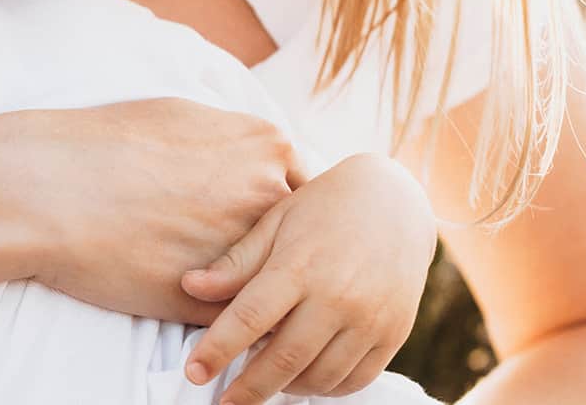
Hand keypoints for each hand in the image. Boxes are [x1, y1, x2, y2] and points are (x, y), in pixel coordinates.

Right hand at [3, 101, 305, 324]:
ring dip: (269, 294)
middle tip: (276, 270)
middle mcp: (266, 195)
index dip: (284, 215)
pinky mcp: (215, 301)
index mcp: (265, 146)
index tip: (265, 226)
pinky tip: (219, 320)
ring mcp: (245, 250)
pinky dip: (236, 324)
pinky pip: (242, 320)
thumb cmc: (102, 145)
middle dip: (288, 256)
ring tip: (254, 303)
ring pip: (279, 283)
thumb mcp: (181, 116)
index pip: (304, 191)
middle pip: (303, 238)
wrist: (46, 186)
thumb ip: (232, 140)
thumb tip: (251, 151)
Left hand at [180, 152, 436, 404]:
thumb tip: (189, 288)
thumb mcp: (274, 223)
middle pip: (284, 359)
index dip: (218, 350)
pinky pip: (356, 380)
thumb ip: (235, 263)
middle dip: (248, 388)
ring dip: (286, 388)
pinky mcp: (393, 334)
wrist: (396, 201)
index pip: (250, 318)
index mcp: (300, 266)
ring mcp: (370, 319)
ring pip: (320, 377)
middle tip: (223, 401)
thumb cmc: (323, 208)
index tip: (195, 372)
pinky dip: (326, 388)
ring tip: (262, 381)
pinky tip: (302, 378)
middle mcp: (338, 297)